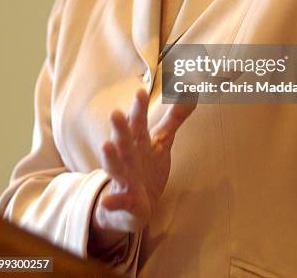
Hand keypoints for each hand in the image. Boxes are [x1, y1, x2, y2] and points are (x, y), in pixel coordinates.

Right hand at [90, 87, 195, 251]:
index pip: (138, 121)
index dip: (139, 107)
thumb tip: (190, 91)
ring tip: (106, 146)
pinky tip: (107, 200)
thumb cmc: (146, 166)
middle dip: (120, 127)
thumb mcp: (162, 140)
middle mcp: (127, 156)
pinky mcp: (125, 201)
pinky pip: (118, 201)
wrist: (132, 205)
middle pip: (124, 140)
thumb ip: (175, 117)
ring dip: (110, 157)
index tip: (141, 91)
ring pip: (115, 166)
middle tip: (115, 112)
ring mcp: (124, 178)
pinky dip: (112, 201)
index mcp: (137, 140)